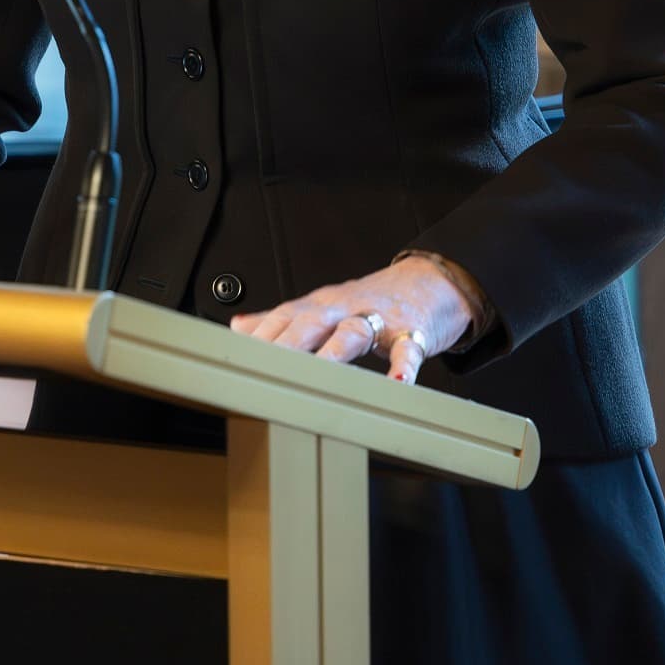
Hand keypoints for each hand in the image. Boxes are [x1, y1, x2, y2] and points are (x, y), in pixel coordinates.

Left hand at [231, 254, 476, 387]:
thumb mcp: (323, 306)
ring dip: (334, 353)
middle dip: (284, 347)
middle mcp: (342, 310)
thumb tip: (237, 327)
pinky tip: (398, 381)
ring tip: (321, 376)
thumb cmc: (369, 300)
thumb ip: (281, 320)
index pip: (280, 320)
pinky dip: (402, 366)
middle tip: (264, 373)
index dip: (257, 341)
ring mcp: (376, 319)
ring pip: (352, 333)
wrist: (429, 282)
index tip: (235, 364)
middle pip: (308, 324)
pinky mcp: (411, 332)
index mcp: (318, 307)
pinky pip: (407, 349)